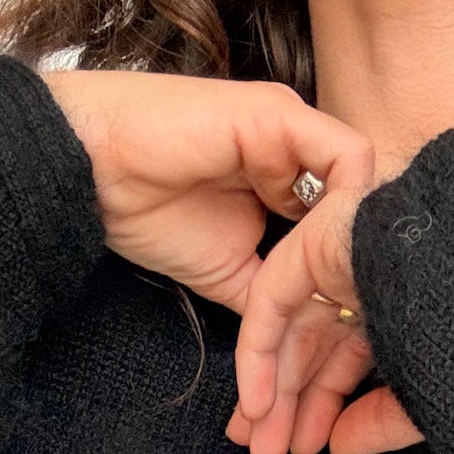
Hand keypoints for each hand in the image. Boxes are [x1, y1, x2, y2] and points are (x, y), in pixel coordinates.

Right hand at [41, 69, 373, 316]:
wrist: (89, 172)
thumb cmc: (144, 210)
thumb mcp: (231, 272)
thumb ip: (277, 293)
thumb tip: (315, 336)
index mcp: (287, 176)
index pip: (344, 224)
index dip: (348, 277)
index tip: (346, 329)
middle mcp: (297, 149)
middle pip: (360, 207)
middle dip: (360, 271)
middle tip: (358, 329)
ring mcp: (292, 130)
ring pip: (363, 187)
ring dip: (355, 247)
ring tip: (341, 299)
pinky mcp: (282, 117)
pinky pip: (348, 160)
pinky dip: (349, 209)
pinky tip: (327, 257)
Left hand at [227, 183, 426, 453]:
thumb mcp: (432, 398)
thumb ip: (384, 423)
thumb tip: (339, 448)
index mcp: (401, 309)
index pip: (348, 359)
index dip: (324, 406)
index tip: (306, 448)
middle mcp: (369, 280)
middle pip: (315, 345)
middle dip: (289, 403)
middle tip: (269, 452)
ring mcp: (343, 255)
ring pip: (290, 327)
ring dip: (270, 387)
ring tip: (257, 443)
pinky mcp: (319, 238)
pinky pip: (273, 298)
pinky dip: (260, 351)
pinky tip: (257, 402)